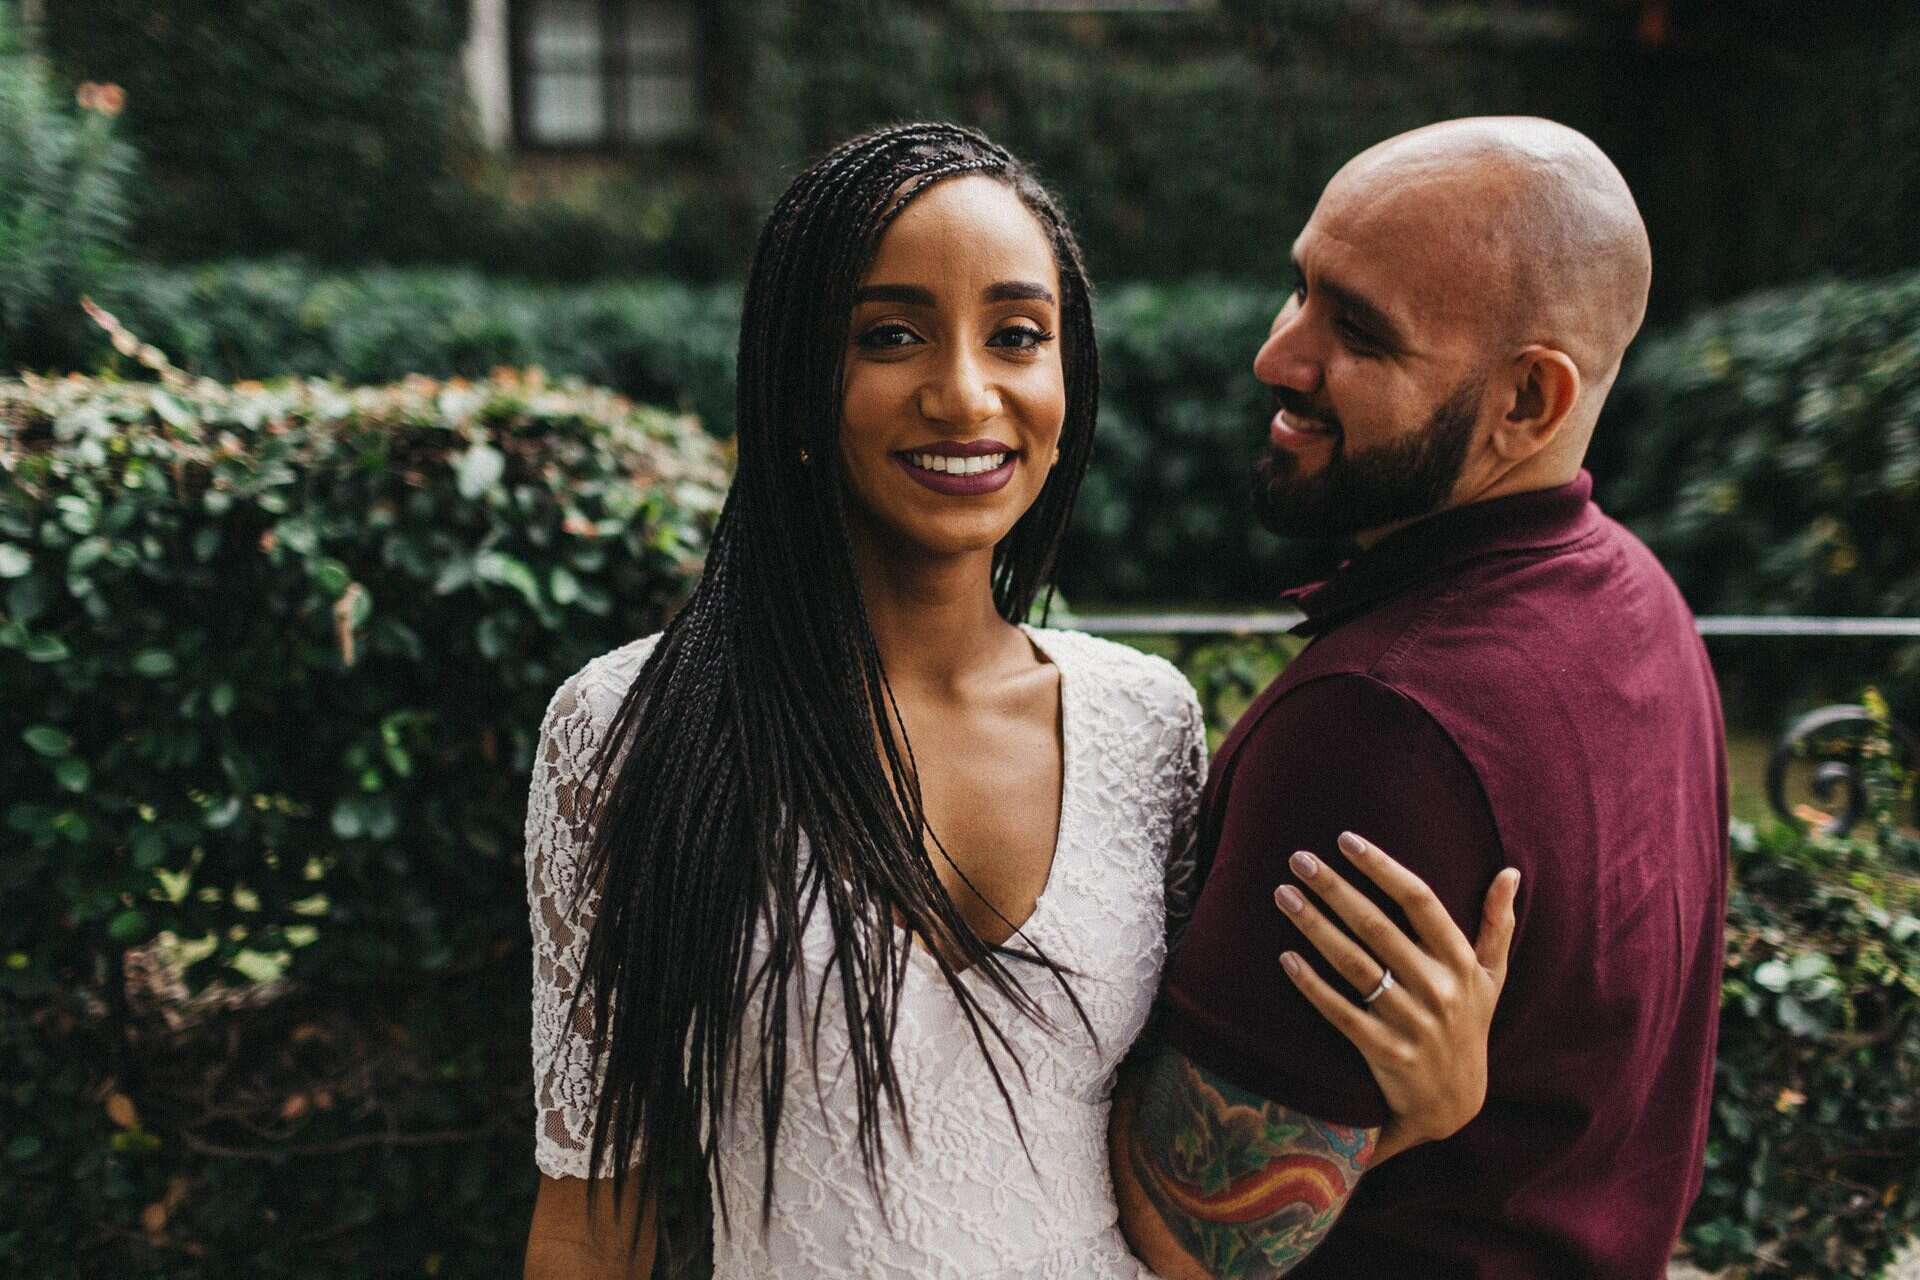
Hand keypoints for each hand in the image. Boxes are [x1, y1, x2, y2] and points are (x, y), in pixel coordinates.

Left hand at [1272, 830, 1518, 1165]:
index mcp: (1461, 963)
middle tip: (1299, 859)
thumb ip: (1498, 924)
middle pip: (1378, 927)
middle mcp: (1439, 989)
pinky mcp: (1386, 1053)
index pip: (1420, 901)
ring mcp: (1412, 1023)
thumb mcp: (1493, 978)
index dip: (1382, 868)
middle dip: (1336, 889)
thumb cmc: (1470, 1026)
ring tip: (1284, 895)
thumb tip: (1509, 871)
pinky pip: (1341, 1012)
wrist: (1456, 1104)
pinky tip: (1286, 957)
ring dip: (1315, 926)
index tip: (1346, 840)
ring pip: (1355, 965)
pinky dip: (1312, 985)